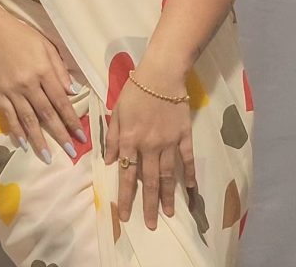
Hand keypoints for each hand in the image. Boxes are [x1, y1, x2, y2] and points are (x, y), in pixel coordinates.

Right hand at [0, 12, 87, 162]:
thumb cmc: (25, 37)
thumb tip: (73, 92)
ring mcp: (12, 90)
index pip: (61, 100)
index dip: (71, 119)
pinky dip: (17, 131)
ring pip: (28, 119)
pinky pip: (10, 116)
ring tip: (47, 157)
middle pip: (46, 113)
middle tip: (70, 151)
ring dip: (39, 140)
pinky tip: (24, 144)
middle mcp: (28, 83)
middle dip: (59, 134)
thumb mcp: (48, 47)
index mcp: (43, 70)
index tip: (81, 135)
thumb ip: (60, 70)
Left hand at [104, 64, 196, 229]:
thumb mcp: (116, 111)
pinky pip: (187, 159)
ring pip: (169, 174)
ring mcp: (169, 142)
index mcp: (130, 140)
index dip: (126, 197)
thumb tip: (110, 161)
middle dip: (149, 205)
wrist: (161, 74)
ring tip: (169, 213)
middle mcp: (149, 145)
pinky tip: (191, 189)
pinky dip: (190, 174)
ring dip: (169, 195)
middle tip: (152, 225)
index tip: (125, 217)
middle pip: (150, 180)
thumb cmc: (135, 90)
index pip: (128, 175)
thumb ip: (113, 137)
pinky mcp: (184, 135)